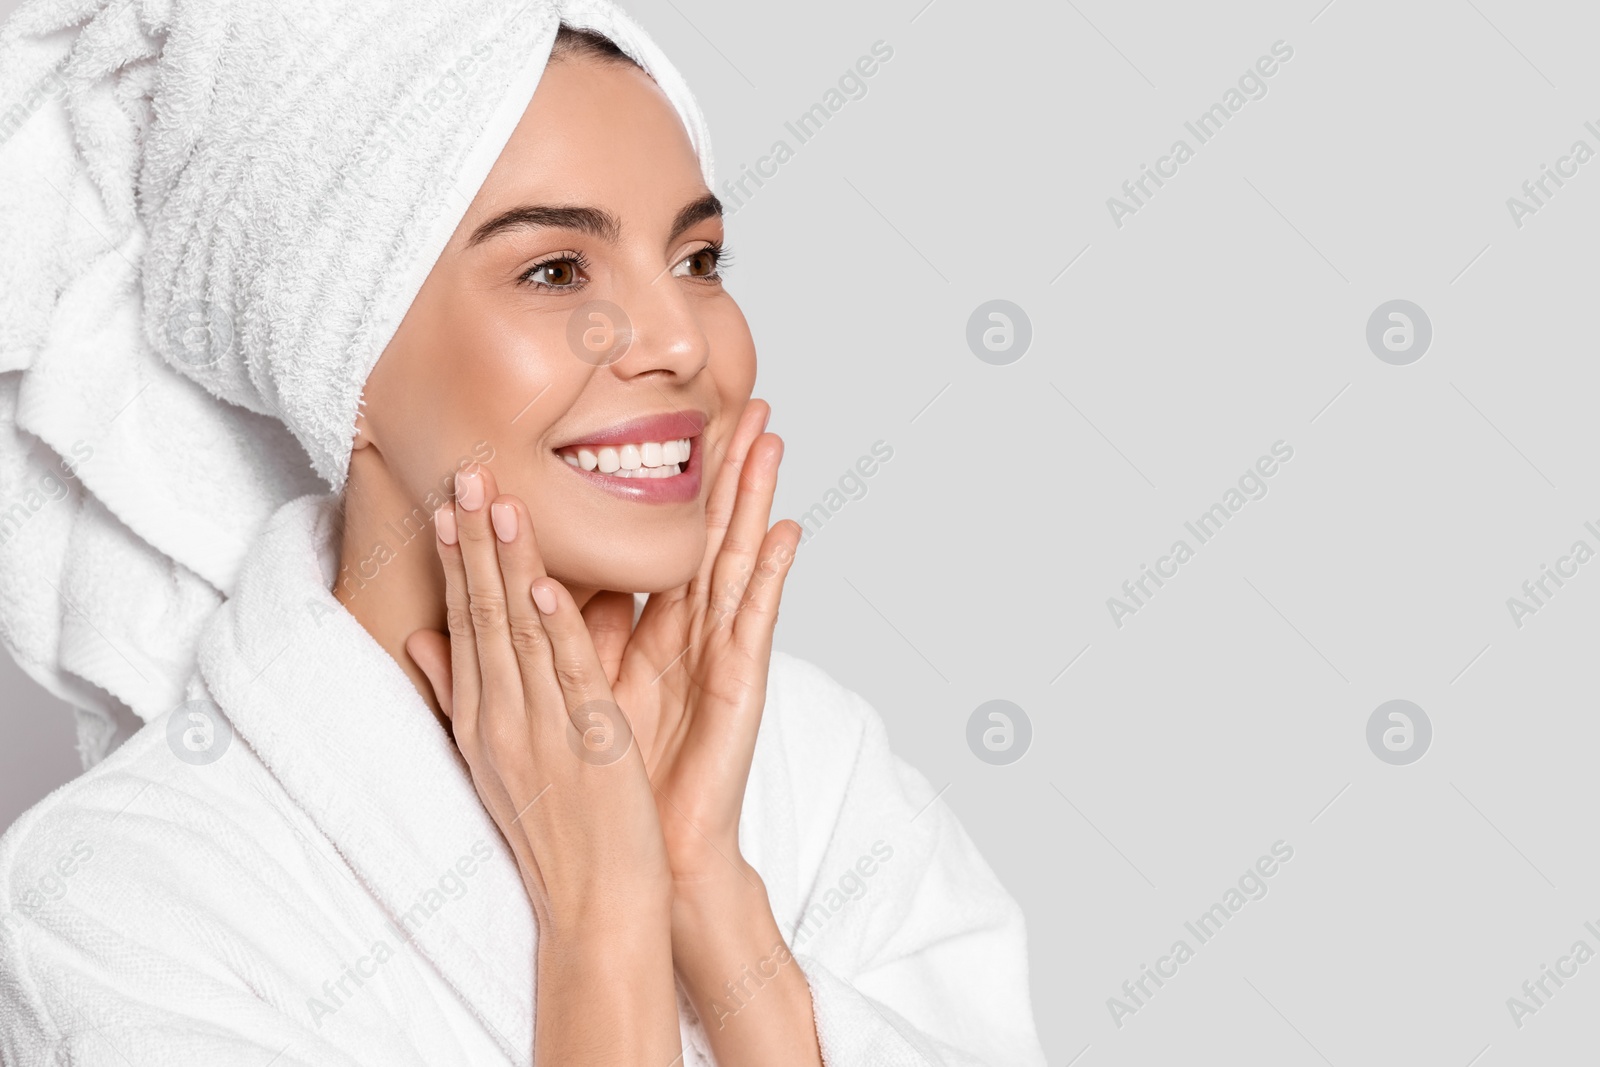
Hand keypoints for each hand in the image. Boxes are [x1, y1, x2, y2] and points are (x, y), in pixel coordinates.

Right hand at [404, 464, 670, 929]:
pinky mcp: (589, 744)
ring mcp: (542, 730)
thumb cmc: (554, 832)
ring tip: (495, 500)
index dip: (457, 563)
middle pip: (483, 616)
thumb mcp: (493, 760)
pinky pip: (567, 677)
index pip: (466, 625)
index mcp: (485, 719)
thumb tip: (420, 643)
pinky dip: (554, 628)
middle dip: (473, 542)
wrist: (594, 906)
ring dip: (507, 563)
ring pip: (519, 632)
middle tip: (463, 473)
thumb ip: (460, 695)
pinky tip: (542, 583)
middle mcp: (504, 718)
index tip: (447, 506)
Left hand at [580, 399, 802, 889]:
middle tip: (747, 400)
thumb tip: (513, 588)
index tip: (676, 422)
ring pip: (738, 557)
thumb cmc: (613, 781)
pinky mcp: (740, 684)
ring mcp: (720, 654)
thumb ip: (547, 637)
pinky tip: (786, 530)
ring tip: (772, 438)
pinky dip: (770, 575)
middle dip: (727, 468)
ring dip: (758, 498)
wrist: (647, 856)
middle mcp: (690, 634)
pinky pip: (755, 619)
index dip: (670, 482)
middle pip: (710, 533)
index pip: (661, 540)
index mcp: (650, 632)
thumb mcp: (568, 694)